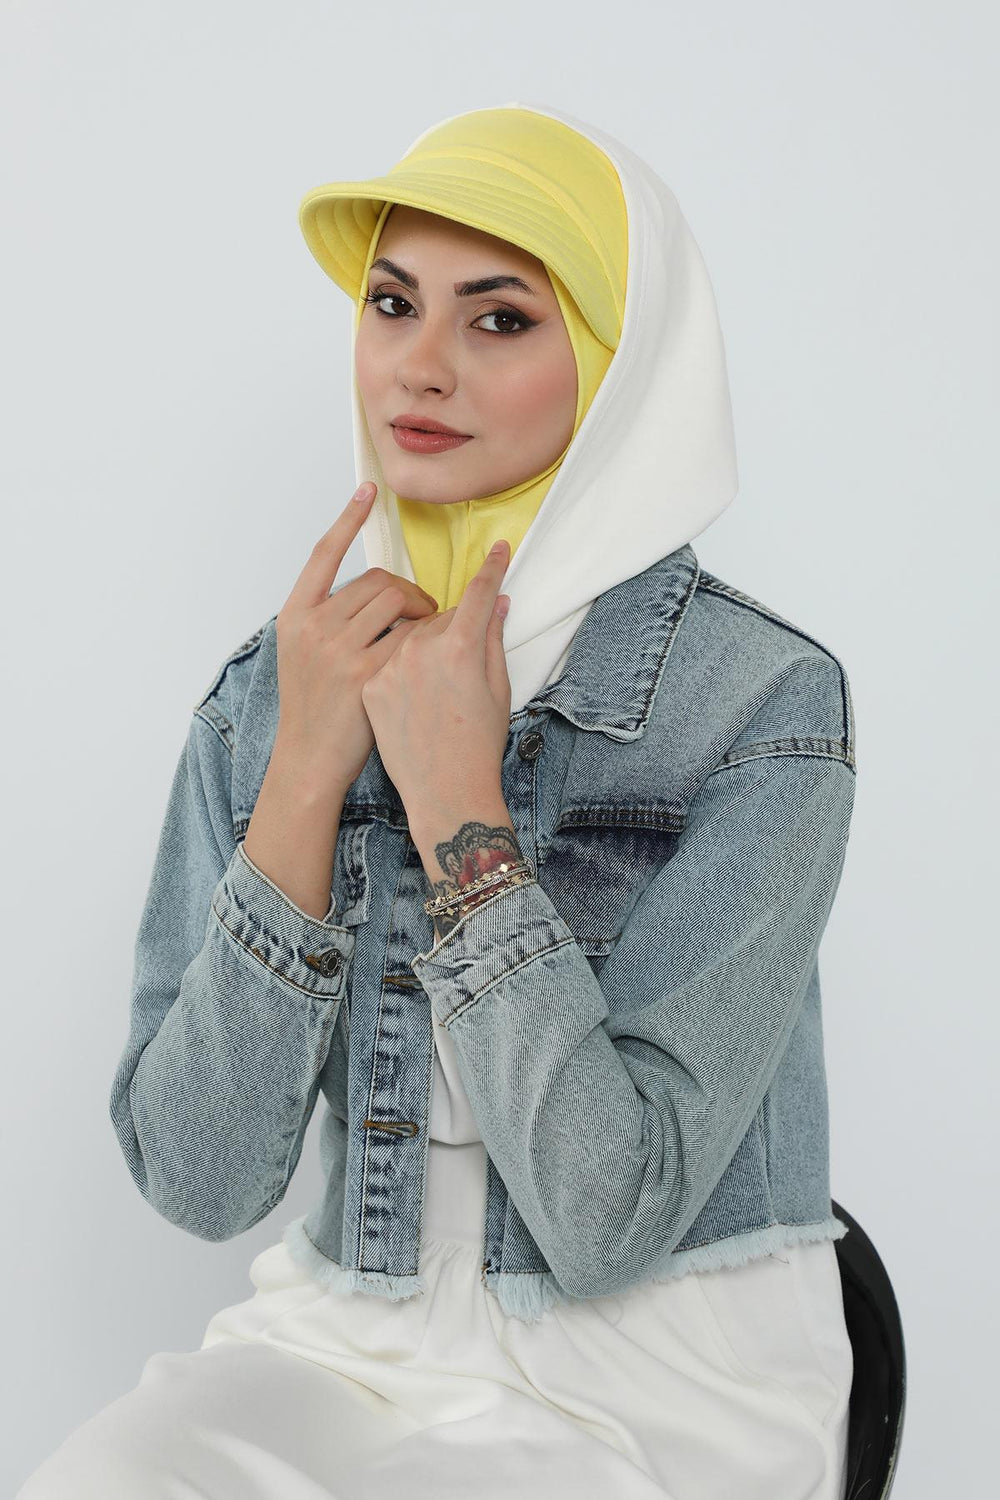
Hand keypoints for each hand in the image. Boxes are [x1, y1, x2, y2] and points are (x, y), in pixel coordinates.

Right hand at [273, 482, 439, 789]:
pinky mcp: (365, 673)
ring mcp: (336, 649)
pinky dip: (425, 638)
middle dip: (407, 591)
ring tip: (425, 632)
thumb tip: (366, 589)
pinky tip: (429, 652)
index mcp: (294, 615)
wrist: (310, 759)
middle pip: (376, 579)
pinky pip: (409, 636)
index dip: (347, 518)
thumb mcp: (304, 653)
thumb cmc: (316, 708)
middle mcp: (312, 626)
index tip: (369, 489)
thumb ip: (327, 618)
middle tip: (422, 611)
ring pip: (395, 601)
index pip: (322, 552)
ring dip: (420, 610)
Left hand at [359, 538, 512, 821]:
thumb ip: (493, 640)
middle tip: (462, 651)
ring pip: (405, 631)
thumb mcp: (498, 691)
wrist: (443, 794)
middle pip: (437, 614)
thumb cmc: (478, 747)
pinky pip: (384, 657)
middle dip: (450, 622)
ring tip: (433, 679)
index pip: (478, 594)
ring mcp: (390, 666)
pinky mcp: (369, 685)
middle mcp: (421, 650)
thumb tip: (497, 603)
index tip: (496, 550)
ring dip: (419, 639)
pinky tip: (411, 693)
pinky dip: (397, 664)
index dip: (491, 569)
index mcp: (461, 648)